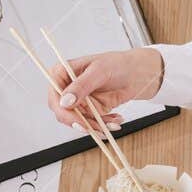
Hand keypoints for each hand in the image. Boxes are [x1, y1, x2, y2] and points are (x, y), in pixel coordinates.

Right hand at [46, 48, 163, 131]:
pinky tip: (116, 120)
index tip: (77, 120)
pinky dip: (103, 125)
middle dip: (81, 122)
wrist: (137, 73)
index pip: (54, 96)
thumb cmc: (118, 64)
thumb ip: (82, 86)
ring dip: (95, 126)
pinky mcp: (89, 110)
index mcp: (63, 73)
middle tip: (96, 127)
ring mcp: (78, 101)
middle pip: (63, 113)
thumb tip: (65, 101)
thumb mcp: (99, 71)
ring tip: (112, 123)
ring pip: (78, 122)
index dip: (63, 111)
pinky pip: (91, 123)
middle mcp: (68, 88)